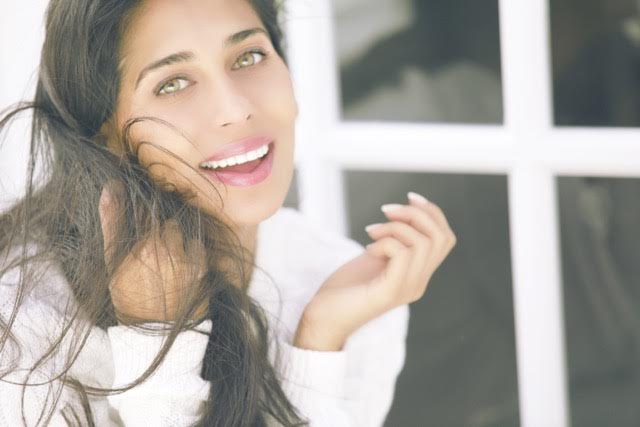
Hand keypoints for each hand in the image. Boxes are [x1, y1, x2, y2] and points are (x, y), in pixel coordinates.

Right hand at [98, 183, 207, 322]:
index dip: (145, 218)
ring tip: (167, 261)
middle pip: (168, 222)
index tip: (143, 232)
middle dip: (161, 230)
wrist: (152, 330)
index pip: (148, 212)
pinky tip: (180, 268)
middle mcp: (168, 248)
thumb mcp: (112, 260)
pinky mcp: (201, 268)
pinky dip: (191, 252)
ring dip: (177, 240)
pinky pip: (197, 247)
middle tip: (154, 251)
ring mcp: (186, 259)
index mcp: (143, 243)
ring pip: (183, 233)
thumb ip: (112, 220)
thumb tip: (112, 186)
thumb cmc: (127, 293)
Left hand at [294, 192, 455, 350]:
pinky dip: (385, 242)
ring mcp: (408, 289)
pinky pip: (403, 254)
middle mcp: (419, 283)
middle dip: (415, 213)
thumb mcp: (374, 256)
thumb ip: (392, 239)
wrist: (323, 318)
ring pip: (423, 242)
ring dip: (395, 227)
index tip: (408, 197)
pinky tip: (368, 248)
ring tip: (371, 231)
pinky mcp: (391, 292)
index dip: (432, 212)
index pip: (445, 238)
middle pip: (441, 237)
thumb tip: (402, 212)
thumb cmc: (344, 287)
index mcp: (418, 273)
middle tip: (385, 212)